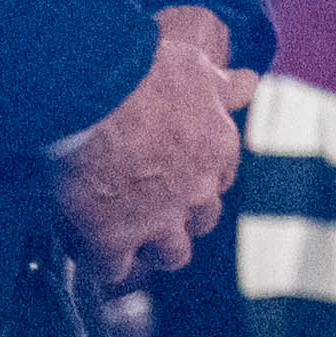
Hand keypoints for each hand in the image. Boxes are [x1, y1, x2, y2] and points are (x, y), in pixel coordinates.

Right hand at [56, 6, 249, 286]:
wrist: (97, 92)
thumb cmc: (144, 71)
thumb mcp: (196, 68)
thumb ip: (222, 85)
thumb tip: (249, 82)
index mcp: (217, 148)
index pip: (219, 179)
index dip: (198, 182)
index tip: (179, 177)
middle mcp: (196, 189)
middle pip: (200, 221)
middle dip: (180, 219)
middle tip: (151, 211)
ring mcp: (158, 218)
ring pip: (170, 254)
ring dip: (150, 250)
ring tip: (126, 243)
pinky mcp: (114, 238)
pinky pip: (112, 268)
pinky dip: (100, 262)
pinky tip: (86, 251)